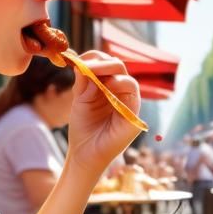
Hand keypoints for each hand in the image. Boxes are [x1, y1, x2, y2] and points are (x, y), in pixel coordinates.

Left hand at [65, 51, 142, 176]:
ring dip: (109, 71)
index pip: (107, 64)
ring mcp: (130, 104)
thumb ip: (84, 83)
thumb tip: (84, 64)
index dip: (94, 58)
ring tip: (91, 73)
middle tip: (85, 65)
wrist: (84, 155)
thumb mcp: (80, 101)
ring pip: (127, 78)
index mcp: (109, 88)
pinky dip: (119, 85)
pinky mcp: (134, 116)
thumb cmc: (83, 130)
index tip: (78, 60)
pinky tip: (105, 86)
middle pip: (119, 67)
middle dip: (101, 63)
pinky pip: (132, 93)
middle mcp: (121, 94)